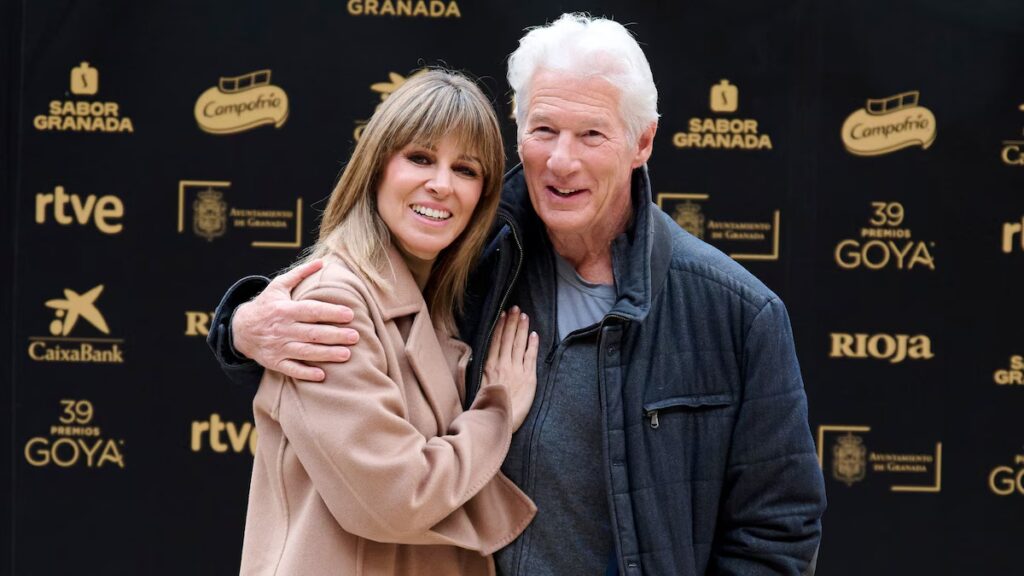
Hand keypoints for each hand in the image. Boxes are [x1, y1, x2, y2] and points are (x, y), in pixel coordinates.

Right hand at [232, 259, 358, 380]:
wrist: (240, 329)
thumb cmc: (266, 305)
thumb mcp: (278, 286)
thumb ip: (299, 274)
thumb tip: (321, 261)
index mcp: (285, 309)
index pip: (312, 311)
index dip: (331, 312)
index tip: (350, 314)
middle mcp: (282, 329)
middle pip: (313, 333)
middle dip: (335, 335)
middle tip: (355, 336)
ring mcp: (278, 347)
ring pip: (305, 352)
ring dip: (326, 354)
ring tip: (347, 354)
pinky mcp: (274, 362)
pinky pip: (291, 369)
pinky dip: (305, 373)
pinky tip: (321, 375)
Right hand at [482, 306, 538, 430]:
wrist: (498, 420)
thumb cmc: (487, 407)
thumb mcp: (479, 387)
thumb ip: (484, 372)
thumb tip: (486, 361)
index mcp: (489, 366)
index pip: (496, 341)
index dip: (500, 326)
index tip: (503, 314)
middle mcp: (502, 365)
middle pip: (507, 338)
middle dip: (512, 322)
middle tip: (515, 308)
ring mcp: (516, 370)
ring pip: (519, 344)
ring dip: (521, 328)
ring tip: (523, 315)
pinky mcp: (528, 378)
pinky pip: (531, 357)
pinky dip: (532, 345)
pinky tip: (534, 334)